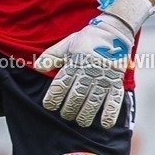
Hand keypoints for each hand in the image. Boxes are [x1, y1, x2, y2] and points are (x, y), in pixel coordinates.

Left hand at [34, 0, 153, 128]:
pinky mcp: (117, 81)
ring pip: (93, 101)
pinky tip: (105, 124)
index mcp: (75, 62)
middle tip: (65, 115)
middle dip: (69, 108)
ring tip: (80, 121)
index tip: (49, 106)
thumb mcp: (67, 44)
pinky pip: (115, 99)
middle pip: (76, 95)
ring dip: (86, 114)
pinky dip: (110, 113)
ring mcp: (104, 77)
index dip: (54, 96)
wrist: (114, 30)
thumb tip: (37, 67)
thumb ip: (52, 56)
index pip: (61, 83)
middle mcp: (89, 71)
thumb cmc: (88, 39)